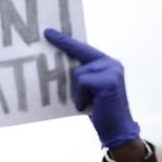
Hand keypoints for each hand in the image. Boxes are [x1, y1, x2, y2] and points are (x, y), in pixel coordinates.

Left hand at [44, 29, 139, 148]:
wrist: (115, 129)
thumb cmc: (97, 109)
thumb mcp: (85, 89)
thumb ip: (78, 76)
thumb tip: (54, 67)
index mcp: (105, 64)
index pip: (83, 49)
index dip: (66, 41)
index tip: (49, 32)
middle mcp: (110, 63)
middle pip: (78, 54)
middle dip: (63, 44)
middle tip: (46, 33)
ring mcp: (111, 70)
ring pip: (77, 73)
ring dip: (76, 91)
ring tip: (87, 102)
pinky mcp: (109, 80)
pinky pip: (82, 82)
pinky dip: (80, 96)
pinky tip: (87, 105)